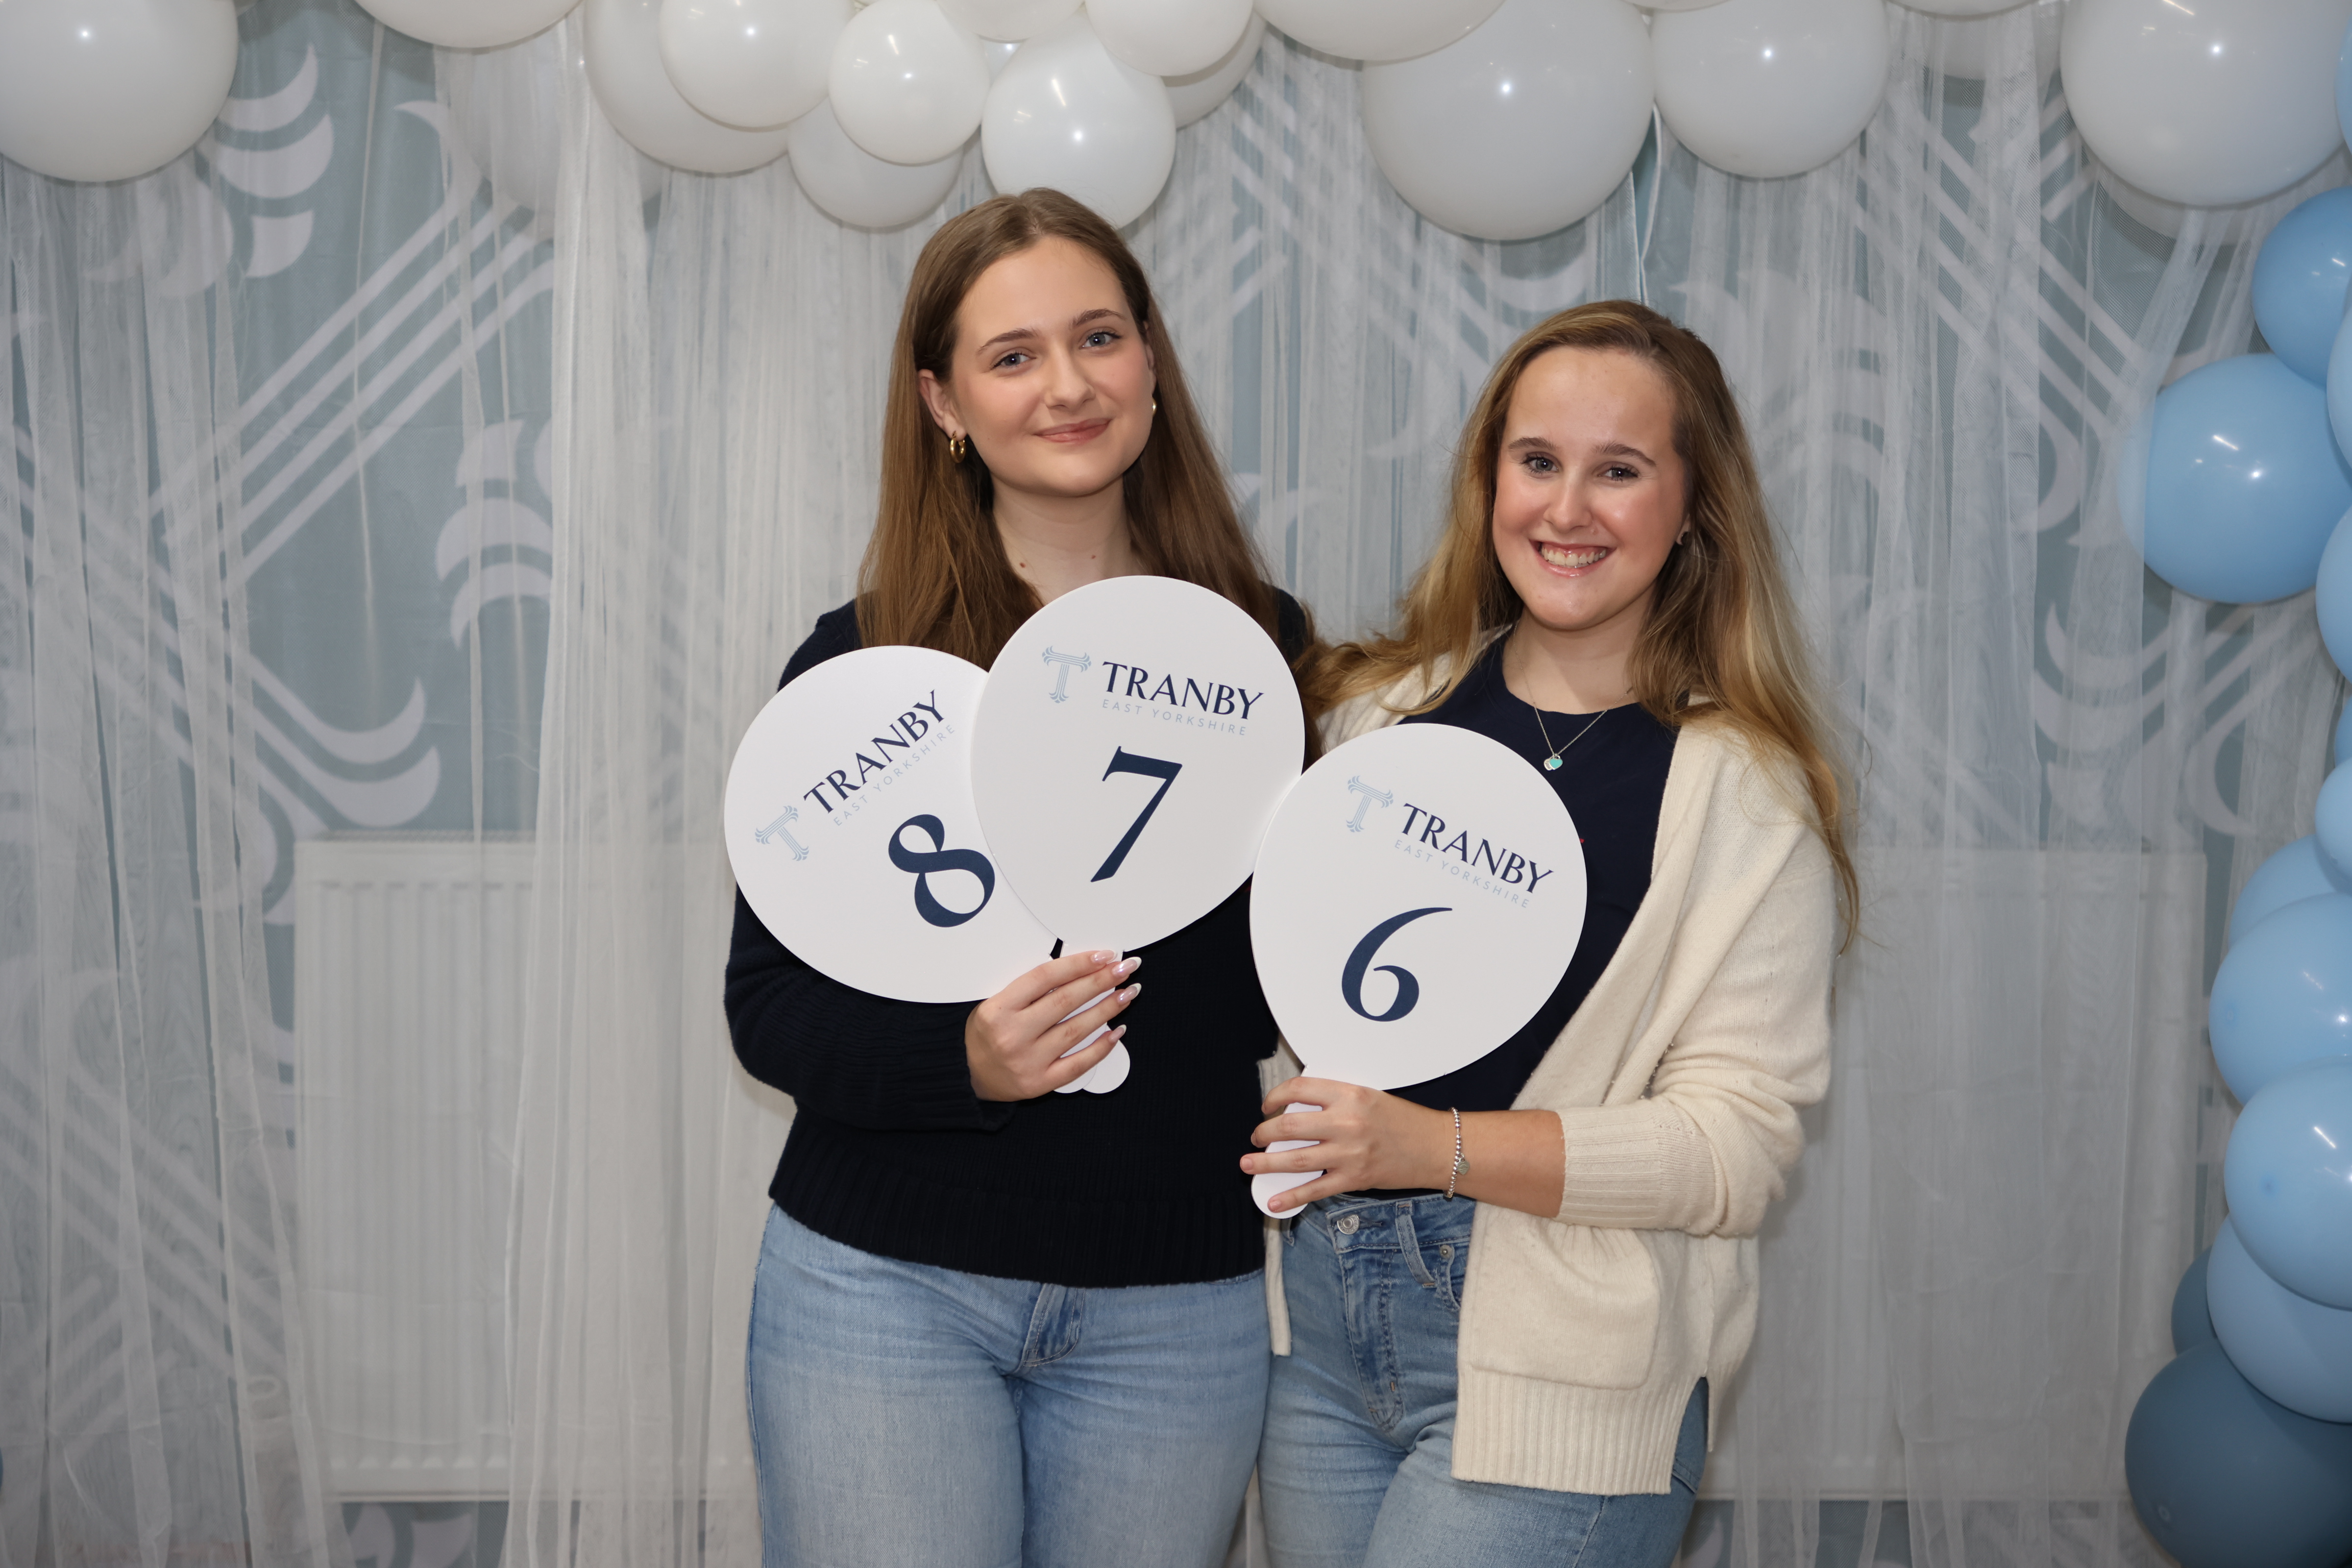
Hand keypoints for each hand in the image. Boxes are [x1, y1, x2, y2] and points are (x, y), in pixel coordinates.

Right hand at [966, 950, 1140, 1100]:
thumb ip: (1030, 990)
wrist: (965, 1075)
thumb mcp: (996, 1004)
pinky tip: (1117, 1032)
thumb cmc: (985, 1035)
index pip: (1045, 977)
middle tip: (1124, 968)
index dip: (1078, 964)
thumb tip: (1078, 970)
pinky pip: (1077, 1064)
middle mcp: (1012, 1035)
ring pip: (1076, 1030)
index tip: (1103, 956)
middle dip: (1101, 981)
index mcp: (998, 1009)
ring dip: (1107, 1010)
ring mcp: (1027, 1061)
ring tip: (1127, 994)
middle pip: (1065, 1001)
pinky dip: (1101, 1048)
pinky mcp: (1039, 1083)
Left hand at [1240, 1076, 1451, 1210]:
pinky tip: (1273, 1201)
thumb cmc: (1403, 1120)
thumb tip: (1296, 1109)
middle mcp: (1346, 1122)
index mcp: (1349, 1094)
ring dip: (1265, 1163)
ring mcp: (1349, 1153)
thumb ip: (1335, 1100)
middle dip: (1264, 1132)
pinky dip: (1291, 1197)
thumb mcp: (1368, 1096)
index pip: (1299, 1089)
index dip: (1275, 1096)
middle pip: (1289, 1126)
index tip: (1268, 1105)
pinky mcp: (1354, 1178)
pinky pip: (1315, 1189)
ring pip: (1295, 1159)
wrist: (1434, 1147)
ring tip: (1247, 1164)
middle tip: (1257, 1136)